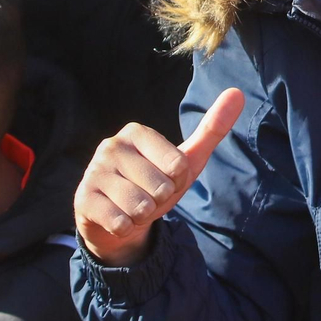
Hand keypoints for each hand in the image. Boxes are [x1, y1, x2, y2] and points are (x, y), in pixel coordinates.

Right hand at [75, 89, 243, 266]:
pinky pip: (120, 222)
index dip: (177, 182)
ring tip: (132, 207)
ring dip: (142, 216)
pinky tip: (118, 218)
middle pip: (160, 187)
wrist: (117, 219)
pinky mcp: (83, 199)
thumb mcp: (186, 160)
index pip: (178, 166)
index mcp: (136, 132)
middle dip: (159, 201)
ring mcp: (93, 171)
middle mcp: (111, 146)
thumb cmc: (154, 184)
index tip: (164, 179)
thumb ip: (212, 128)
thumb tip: (237, 92)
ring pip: (139, 206)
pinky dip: (126, 227)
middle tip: (146, 196)